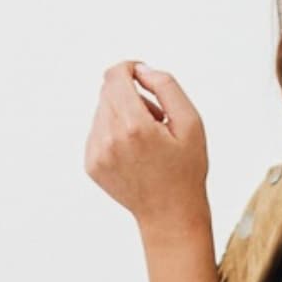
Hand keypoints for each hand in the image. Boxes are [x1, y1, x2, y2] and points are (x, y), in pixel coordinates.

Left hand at [84, 60, 209, 228]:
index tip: (142, 75)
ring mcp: (96, 153)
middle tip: (157, 117)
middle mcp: (109, 138)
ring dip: (123, 113)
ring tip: (148, 137)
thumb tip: (141, 69)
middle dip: (132, 94)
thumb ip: (166, 87)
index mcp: (134, 126)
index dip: (129, 68)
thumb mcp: (191, 123)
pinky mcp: (91, 164)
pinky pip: (97, 131)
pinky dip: (114, 132)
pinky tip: (135, 151)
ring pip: (102, 111)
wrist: (170, 213)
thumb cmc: (186, 170)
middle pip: (108, 92)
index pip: (115, 76)